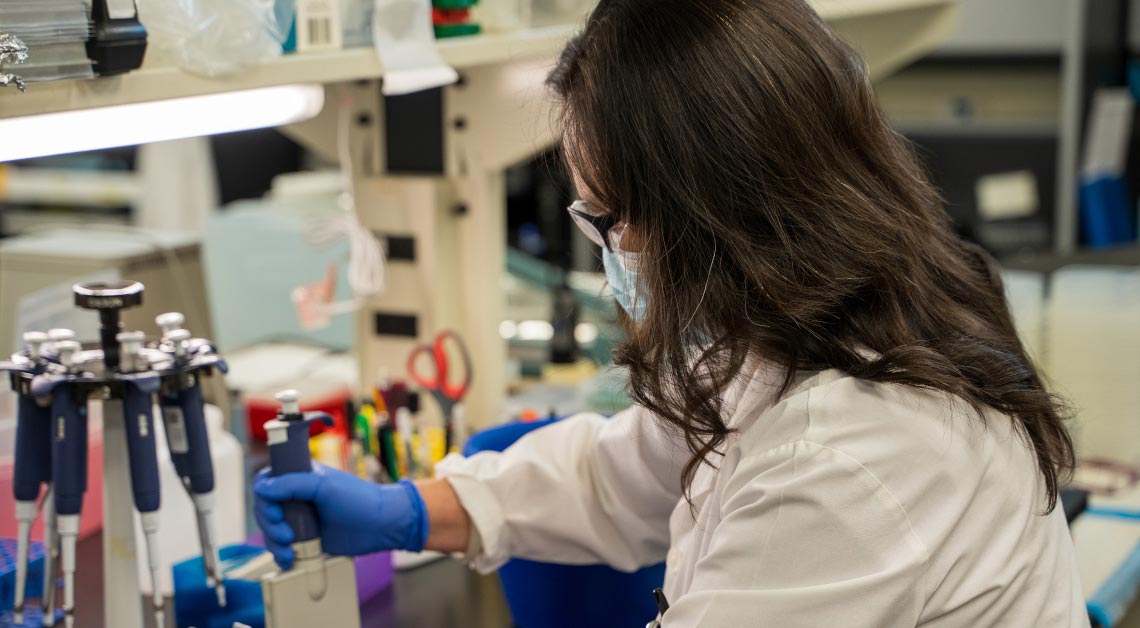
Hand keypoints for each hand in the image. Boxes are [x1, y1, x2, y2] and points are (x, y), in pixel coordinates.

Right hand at [254, 464, 428, 568]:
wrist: (380, 526)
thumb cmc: (358, 499)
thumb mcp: (324, 487)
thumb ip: (292, 484)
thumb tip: (262, 487)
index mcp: (299, 475)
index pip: (266, 480)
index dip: (264, 496)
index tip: (276, 510)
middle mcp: (297, 495)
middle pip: (264, 508)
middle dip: (270, 524)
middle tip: (286, 533)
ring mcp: (300, 517)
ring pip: (271, 529)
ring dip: (274, 542)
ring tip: (290, 549)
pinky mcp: (306, 537)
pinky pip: (283, 546)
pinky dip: (281, 554)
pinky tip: (289, 559)